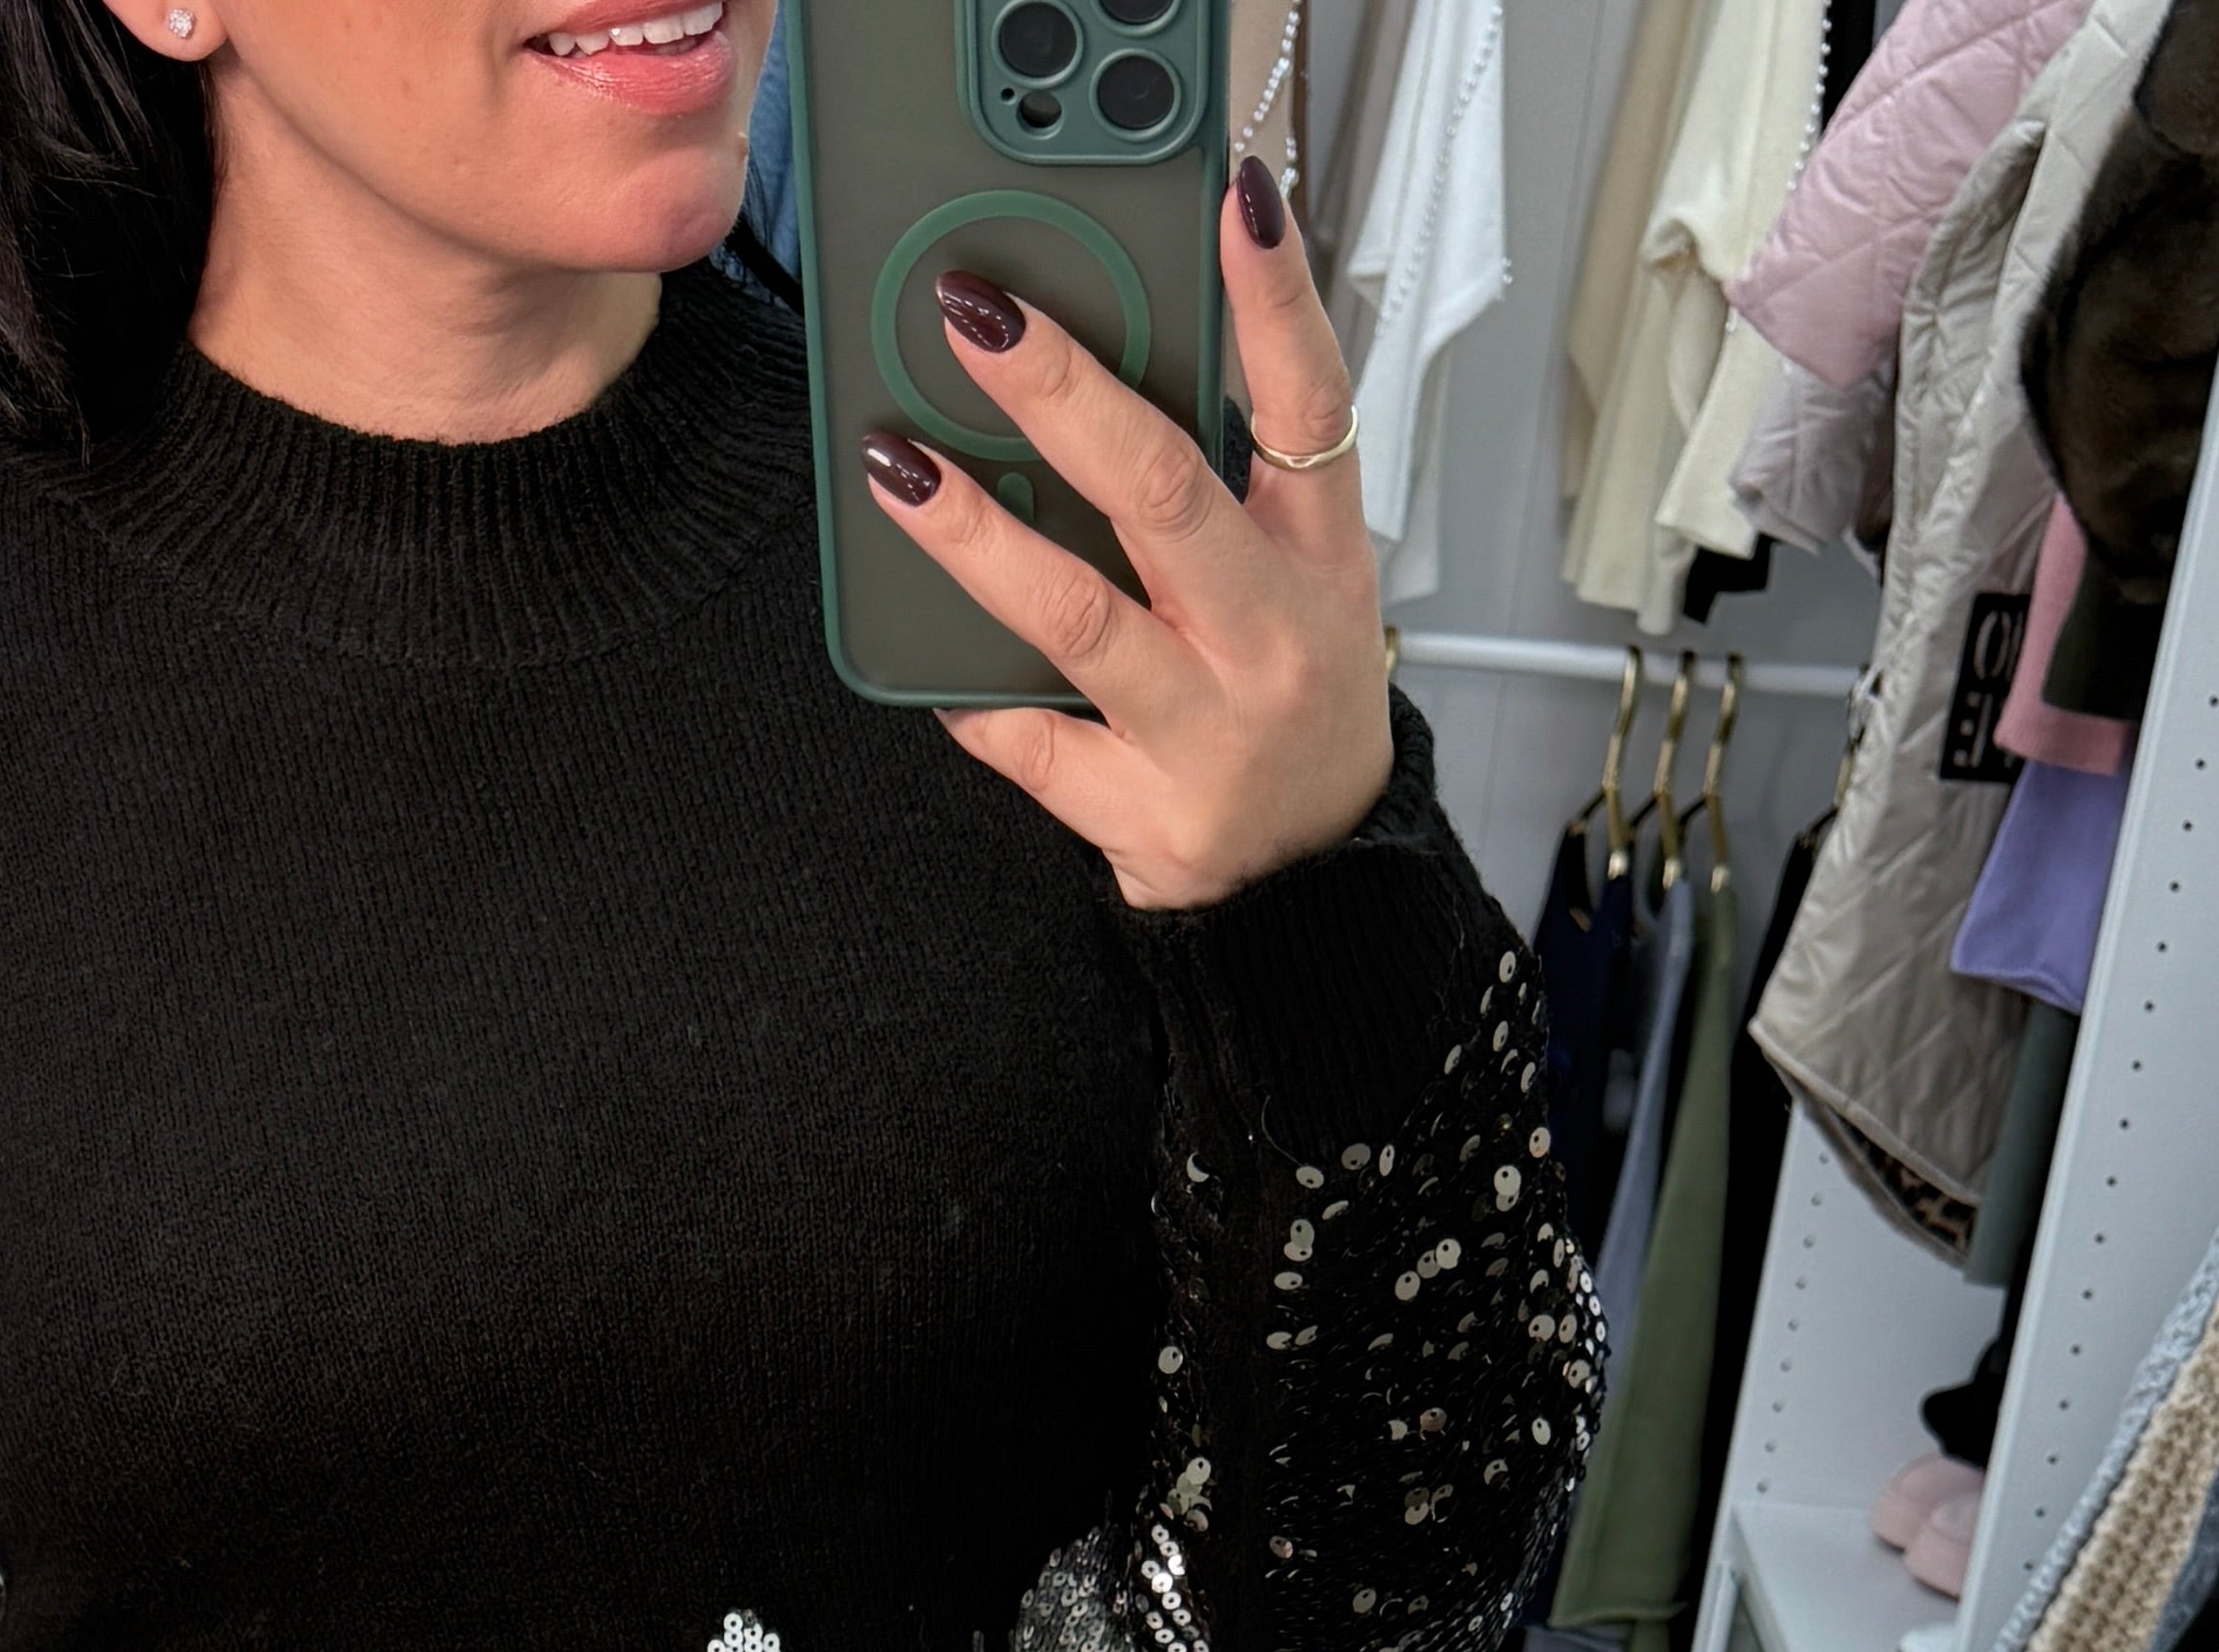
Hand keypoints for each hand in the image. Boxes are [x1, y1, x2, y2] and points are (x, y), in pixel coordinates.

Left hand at [863, 157, 1391, 914]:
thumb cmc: (1289, 701)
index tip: (1233, 206)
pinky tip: (914, 642)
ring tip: (899, 466)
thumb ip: (1228, 479)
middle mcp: (1268, 637)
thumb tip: (1109, 363)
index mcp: (1318, 556)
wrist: (1311, 878)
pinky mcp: (1141, 813)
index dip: (1276, 299)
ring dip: (975, 534)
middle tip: (981, 318)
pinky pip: (1027, 739)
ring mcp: (1204, 730)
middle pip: (1162, 493)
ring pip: (1076, 617)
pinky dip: (966, 689)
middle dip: (1064, 393)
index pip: (1311, 403)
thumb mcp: (1300, 579)